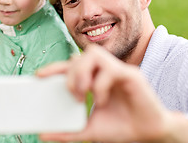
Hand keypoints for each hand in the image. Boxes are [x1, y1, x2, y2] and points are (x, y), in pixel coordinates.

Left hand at [36, 45, 187, 142]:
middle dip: (70, 73)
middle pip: (80, 56)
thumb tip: (43, 134)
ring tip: (82, 91)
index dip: (54, 68)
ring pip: (94, 53)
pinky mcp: (132, 75)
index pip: (71, 66)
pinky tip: (102, 100)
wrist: (148, 135)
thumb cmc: (120, 128)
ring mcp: (117, 71)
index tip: (39, 76)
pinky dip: (101, 85)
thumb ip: (68, 131)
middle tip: (72, 93)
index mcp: (93, 80)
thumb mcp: (88, 130)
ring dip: (83, 71)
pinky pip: (111, 70)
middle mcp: (104, 72)